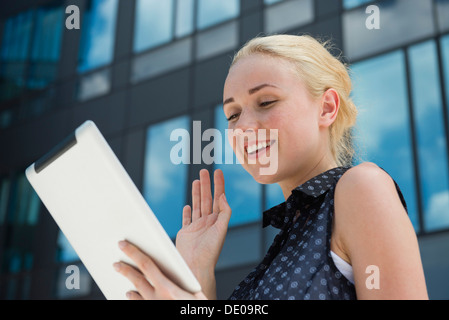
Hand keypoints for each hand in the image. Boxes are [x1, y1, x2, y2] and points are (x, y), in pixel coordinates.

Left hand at [114, 240, 206, 299]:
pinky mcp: (151, 311)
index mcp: (168, 288)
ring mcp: (152, 307)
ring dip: (127, 282)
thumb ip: (180, 279)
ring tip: (120, 274)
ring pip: (135, 293)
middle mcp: (157, 298)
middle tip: (115, 262)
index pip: (146, 264)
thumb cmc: (197, 307)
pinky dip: (133, 298)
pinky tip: (129, 294)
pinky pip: (138, 305)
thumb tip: (169, 271)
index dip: (133, 252)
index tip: (124, 244)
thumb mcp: (195, 292)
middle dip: (124, 268)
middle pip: (137, 278)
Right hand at [175, 169, 231, 298]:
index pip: (218, 197)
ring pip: (197, 205)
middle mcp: (207, 222)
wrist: (195, 266)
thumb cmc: (210, 251)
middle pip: (206, 198)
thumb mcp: (221, 229)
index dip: (218, 184)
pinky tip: (188, 205)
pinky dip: (187, 211)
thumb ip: (224, 212)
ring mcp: (196, 226)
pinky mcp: (186, 232)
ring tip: (197, 180)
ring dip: (196, 193)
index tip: (217, 172)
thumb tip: (223, 196)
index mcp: (217, 220)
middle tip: (204, 170)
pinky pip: (187, 219)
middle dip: (206, 184)